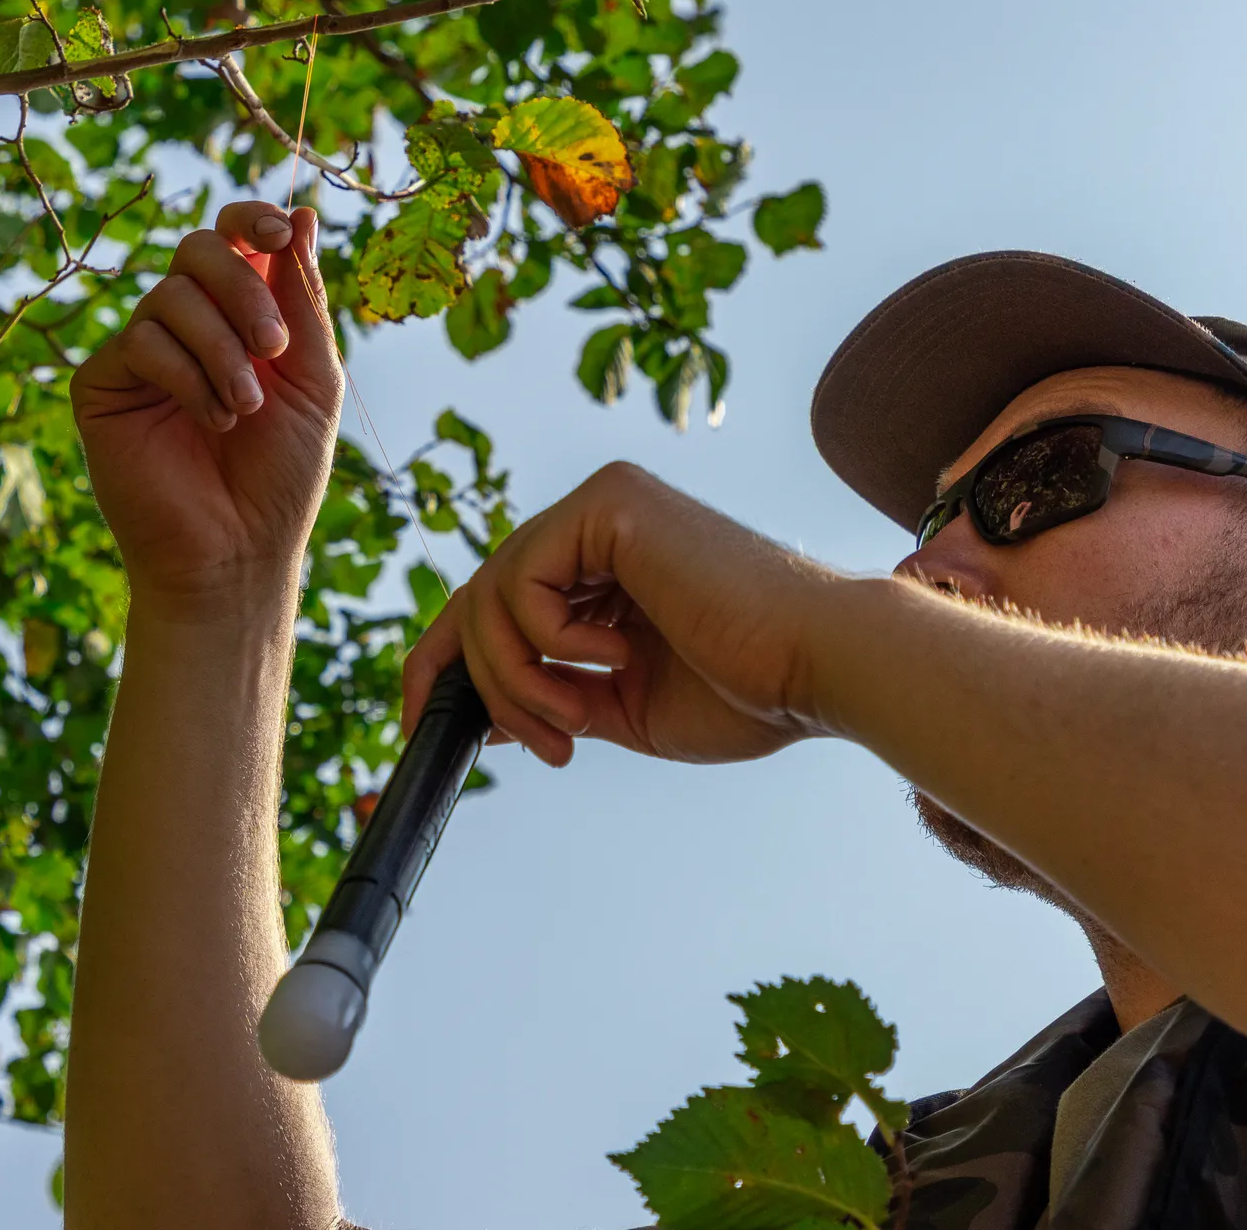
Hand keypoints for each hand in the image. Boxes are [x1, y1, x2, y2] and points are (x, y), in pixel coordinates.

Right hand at [73, 203, 341, 617]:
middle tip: (274, 348)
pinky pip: (140, 342)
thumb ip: (303, 299)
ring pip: (170, 295)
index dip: (252, 217)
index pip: (233, 235)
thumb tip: (305, 213)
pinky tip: (212, 422)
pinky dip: (186, 377)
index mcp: (240, 315)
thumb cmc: (282, 475)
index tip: (282, 232)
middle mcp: (188, 325)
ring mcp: (142, 353)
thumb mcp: (313, 378)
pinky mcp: (103, 385)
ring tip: (244, 410)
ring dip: (221, 350)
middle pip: (199, 248)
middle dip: (243, 289)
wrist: (239, 551)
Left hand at [403, 462, 844, 766]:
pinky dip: (547, 641)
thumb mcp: (622, 707)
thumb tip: (479, 713)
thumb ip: (553, 696)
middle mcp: (594, 525)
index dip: (446, 668)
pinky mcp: (608, 503)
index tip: (424, 731)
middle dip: (477, 684)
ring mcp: (600, 506)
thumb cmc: (747, 693)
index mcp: (603, 569)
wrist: (821, 672)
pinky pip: (522, 580)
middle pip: (479, 599)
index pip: (495, 607)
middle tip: (528, 744)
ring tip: (578, 721)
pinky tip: (613, 658)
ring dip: (517, 681)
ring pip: (490, 595)